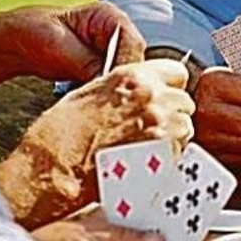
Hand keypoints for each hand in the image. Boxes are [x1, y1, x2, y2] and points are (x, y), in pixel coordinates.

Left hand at [0, 2, 145, 92]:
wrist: (17, 43)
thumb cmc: (33, 33)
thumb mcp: (59, 47)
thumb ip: (87, 64)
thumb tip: (108, 84)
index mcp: (108, 16)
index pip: (131, 42)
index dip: (126, 65)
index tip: (114, 86)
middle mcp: (116, 32)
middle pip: (133, 61)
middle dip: (122, 81)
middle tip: (111, 103)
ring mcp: (111, 51)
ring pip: (125, 75)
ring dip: (114, 91)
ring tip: (103, 107)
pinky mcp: (104, 68)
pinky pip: (113, 84)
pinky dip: (106, 96)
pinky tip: (97, 106)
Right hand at [0, 59, 193, 225]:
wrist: (54, 170)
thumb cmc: (61, 137)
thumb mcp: (89, 95)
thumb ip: (122, 90)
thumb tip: (136, 93)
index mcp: (132, 77)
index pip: (176, 71)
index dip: (169, 87)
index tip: (161, 98)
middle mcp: (151, 96)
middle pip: (185, 101)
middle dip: (172, 115)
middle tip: (149, 131)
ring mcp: (162, 126)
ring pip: (186, 128)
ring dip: (173, 138)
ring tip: (146, 151)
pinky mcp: (166, 155)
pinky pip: (181, 154)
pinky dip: (169, 159)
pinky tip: (146, 165)